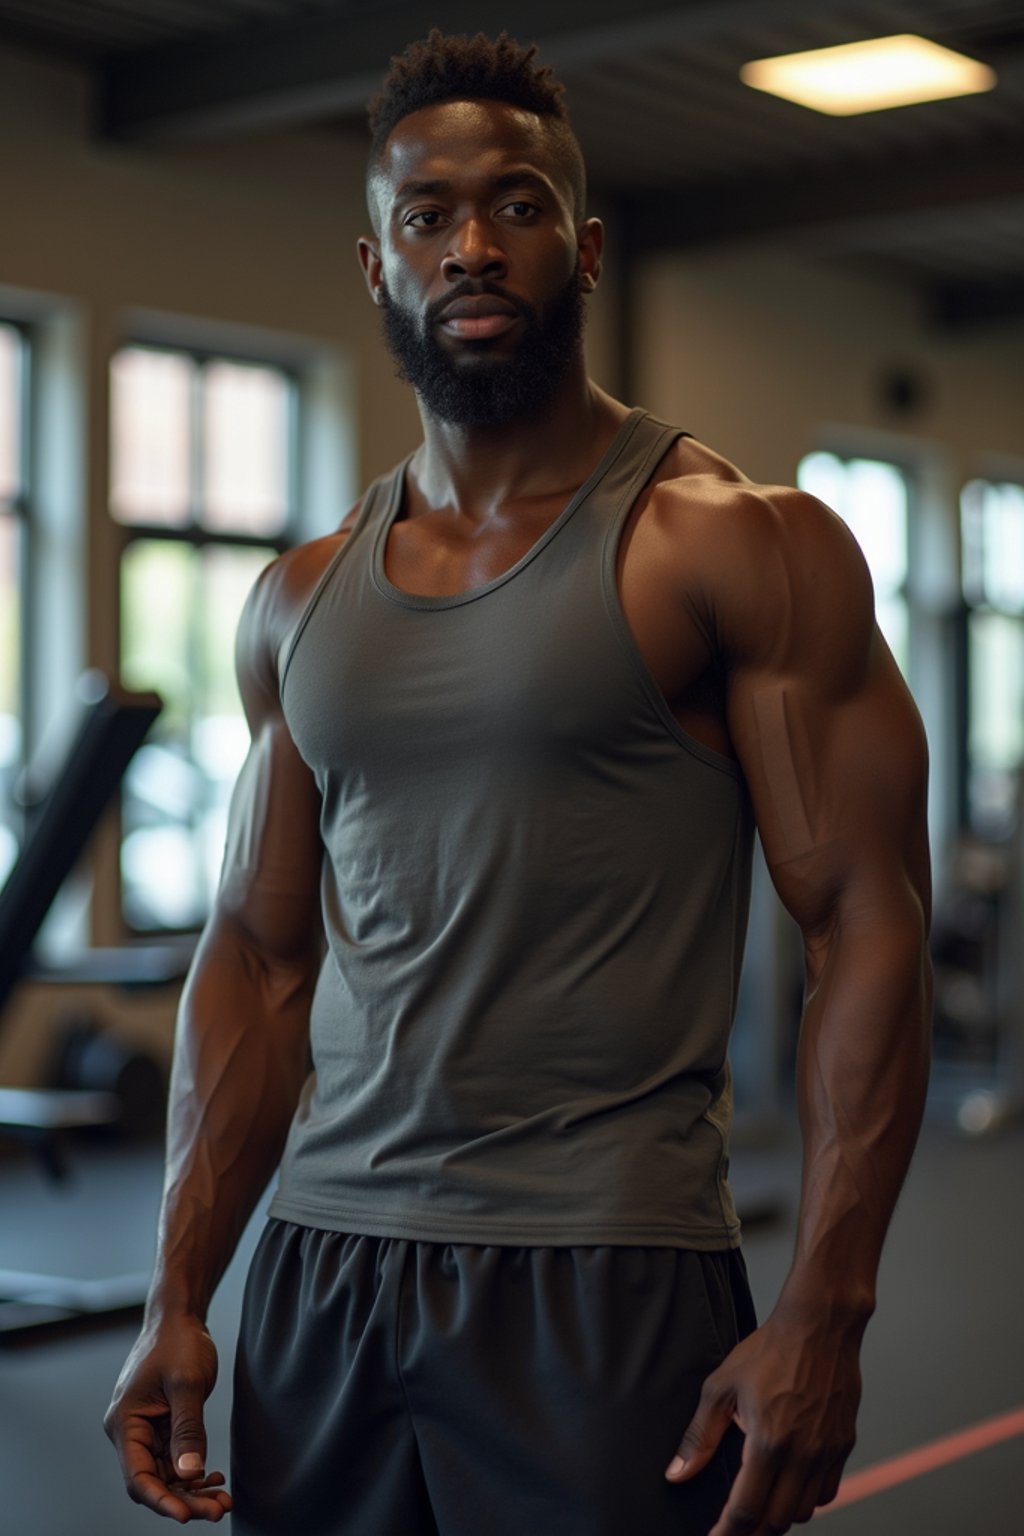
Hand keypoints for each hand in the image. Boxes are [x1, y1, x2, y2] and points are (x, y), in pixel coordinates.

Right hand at [104, 1313, 231, 1522]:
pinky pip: (176, 1460)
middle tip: (219, 1509)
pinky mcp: (163, 1427)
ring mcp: (147, 1431)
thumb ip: (187, 1430)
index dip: (161, 1500)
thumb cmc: (178, 1342)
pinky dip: (194, 1472)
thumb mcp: (187, 1384)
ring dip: (193, 1490)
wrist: (180, 1317)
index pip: (138, 1477)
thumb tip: (190, 1474)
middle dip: (185, 1499)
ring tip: (223, 1500)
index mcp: (125, 1423)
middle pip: (154, 1481)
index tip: (186, 1516)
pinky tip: (215, 1477)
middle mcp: (130, 1432)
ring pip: (167, 1475)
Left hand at [665, 1312, 860, 1533]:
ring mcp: (826, 1451)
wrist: (819, 1326)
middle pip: (776, 1521)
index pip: (746, 1511)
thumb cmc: (768, 1351)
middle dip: (751, 1533)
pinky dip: (806, 1499)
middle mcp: (802, 1454)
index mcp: (768, 1441)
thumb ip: (699, 1437)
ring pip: (804, 1511)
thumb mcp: (721, 1387)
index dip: (727, 1534)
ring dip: (779, 1517)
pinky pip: (826, 1492)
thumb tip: (676, 1473)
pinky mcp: (843, 1444)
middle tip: (732, 1530)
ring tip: (758, 1508)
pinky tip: (788, 1487)